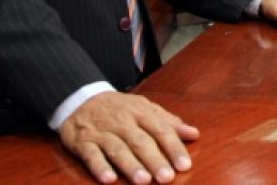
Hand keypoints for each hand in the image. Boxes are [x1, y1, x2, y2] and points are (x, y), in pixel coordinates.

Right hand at [59, 92, 198, 183]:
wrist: (82, 99)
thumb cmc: (120, 108)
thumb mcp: (145, 108)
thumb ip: (169, 122)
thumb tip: (194, 134)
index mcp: (142, 113)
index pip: (161, 130)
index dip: (173, 147)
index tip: (185, 165)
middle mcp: (124, 122)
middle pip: (141, 142)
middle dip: (155, 160)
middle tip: (167, 178)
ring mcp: (103, 132)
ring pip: (118, 149)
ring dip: (131, 165)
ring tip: (143, 181)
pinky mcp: (84, 142)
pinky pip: (91, 155)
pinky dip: (100, 167)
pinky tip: (109, 179)